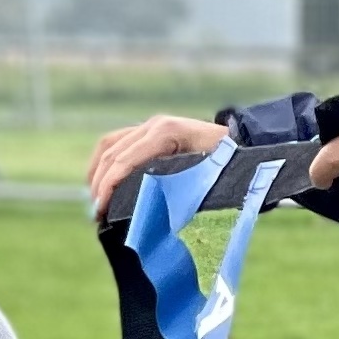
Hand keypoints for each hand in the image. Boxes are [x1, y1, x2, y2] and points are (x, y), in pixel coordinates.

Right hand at [85, 113, 226, 214]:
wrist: (243, 142)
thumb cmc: (229, 162)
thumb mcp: (208, 176)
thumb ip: (181, 189)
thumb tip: (152, 213)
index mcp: (166, 133)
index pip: (125, 159)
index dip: (109, 185)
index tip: (101, 208)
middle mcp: (154, 125)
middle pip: (113, 153)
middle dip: (100, 183)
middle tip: (97, 212)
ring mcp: (150, 125)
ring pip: (109, 144)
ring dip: (98, 171)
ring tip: (95, 199)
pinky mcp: (149, 131)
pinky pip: (116, 142)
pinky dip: (104, 161)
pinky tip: (100, 181)